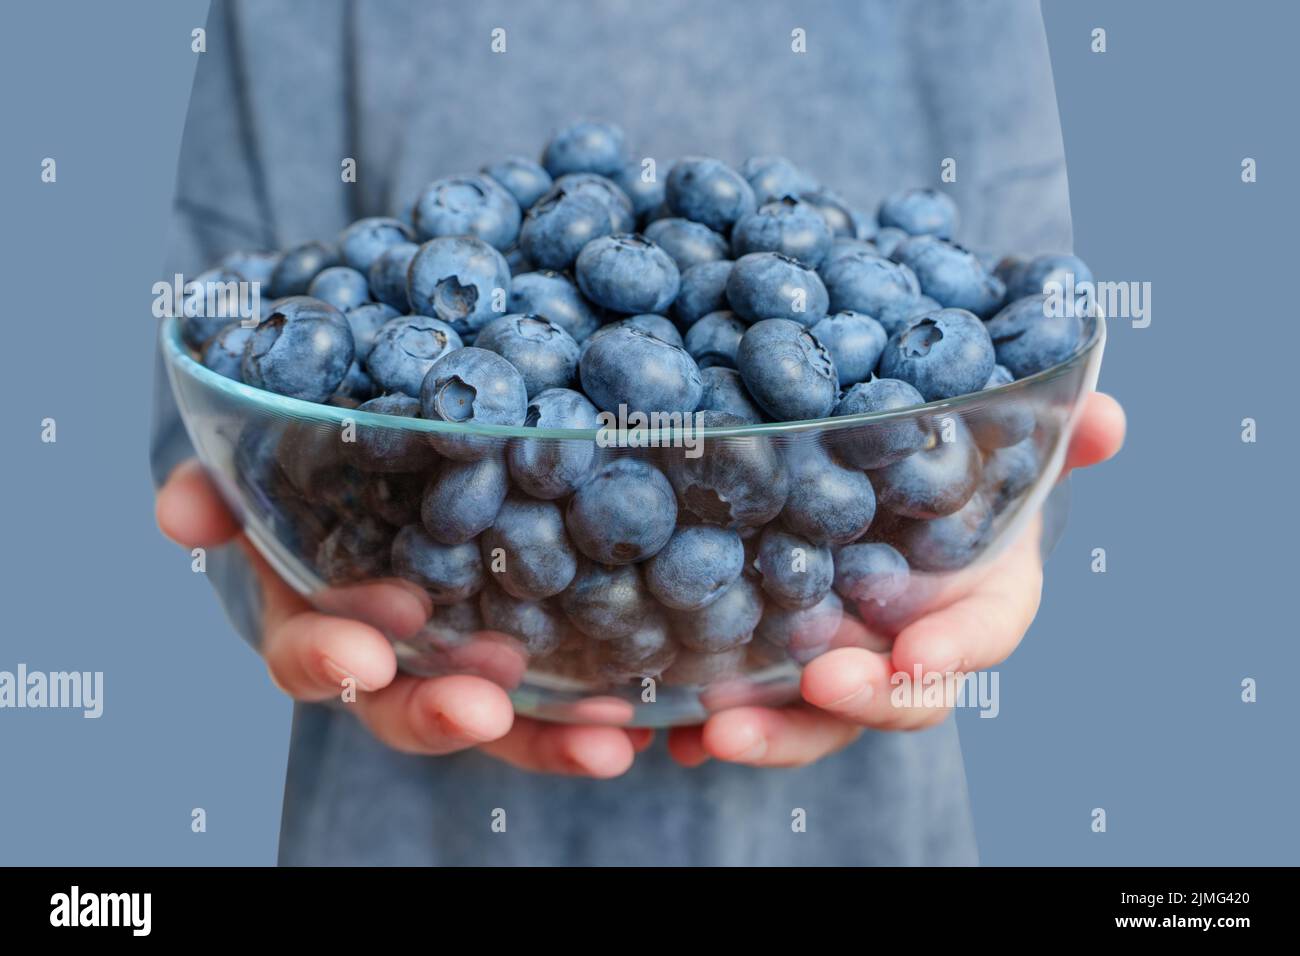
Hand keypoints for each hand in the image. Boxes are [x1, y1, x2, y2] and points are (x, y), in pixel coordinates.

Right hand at [156, 461, 649, 776]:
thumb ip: (222, 483)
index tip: (368, 650)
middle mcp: (393, 660)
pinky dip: (600, 710)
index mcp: (320, 619)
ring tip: (609, 737)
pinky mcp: (532, 656)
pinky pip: (566, 694)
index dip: (333, 658)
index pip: (309, 657)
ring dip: (546, 736)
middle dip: (441, 715)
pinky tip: (655, 716)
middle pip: (407, 709)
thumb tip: (178, 511)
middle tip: (486, 710)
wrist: (389, 464)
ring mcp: (462, 665)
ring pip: (499, 718)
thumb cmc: (320, 470)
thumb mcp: (268, 465)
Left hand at [667, 391, 1126, 768]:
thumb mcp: (994, 448)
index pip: (980, 639)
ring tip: (717, 731)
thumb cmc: (949, 474)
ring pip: (814, 717)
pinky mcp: (774, 666)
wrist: (880, 489)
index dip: (955, 650)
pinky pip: (747, 705)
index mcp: (973, 602)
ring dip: (772, 731)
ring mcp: (841, 663)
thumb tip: (1110, 418)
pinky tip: (670, 736)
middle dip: (861, 699)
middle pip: (896, 697)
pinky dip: (710, 727)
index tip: (921, 654)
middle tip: (820, 682)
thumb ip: (1051, 440)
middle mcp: (908, 647)